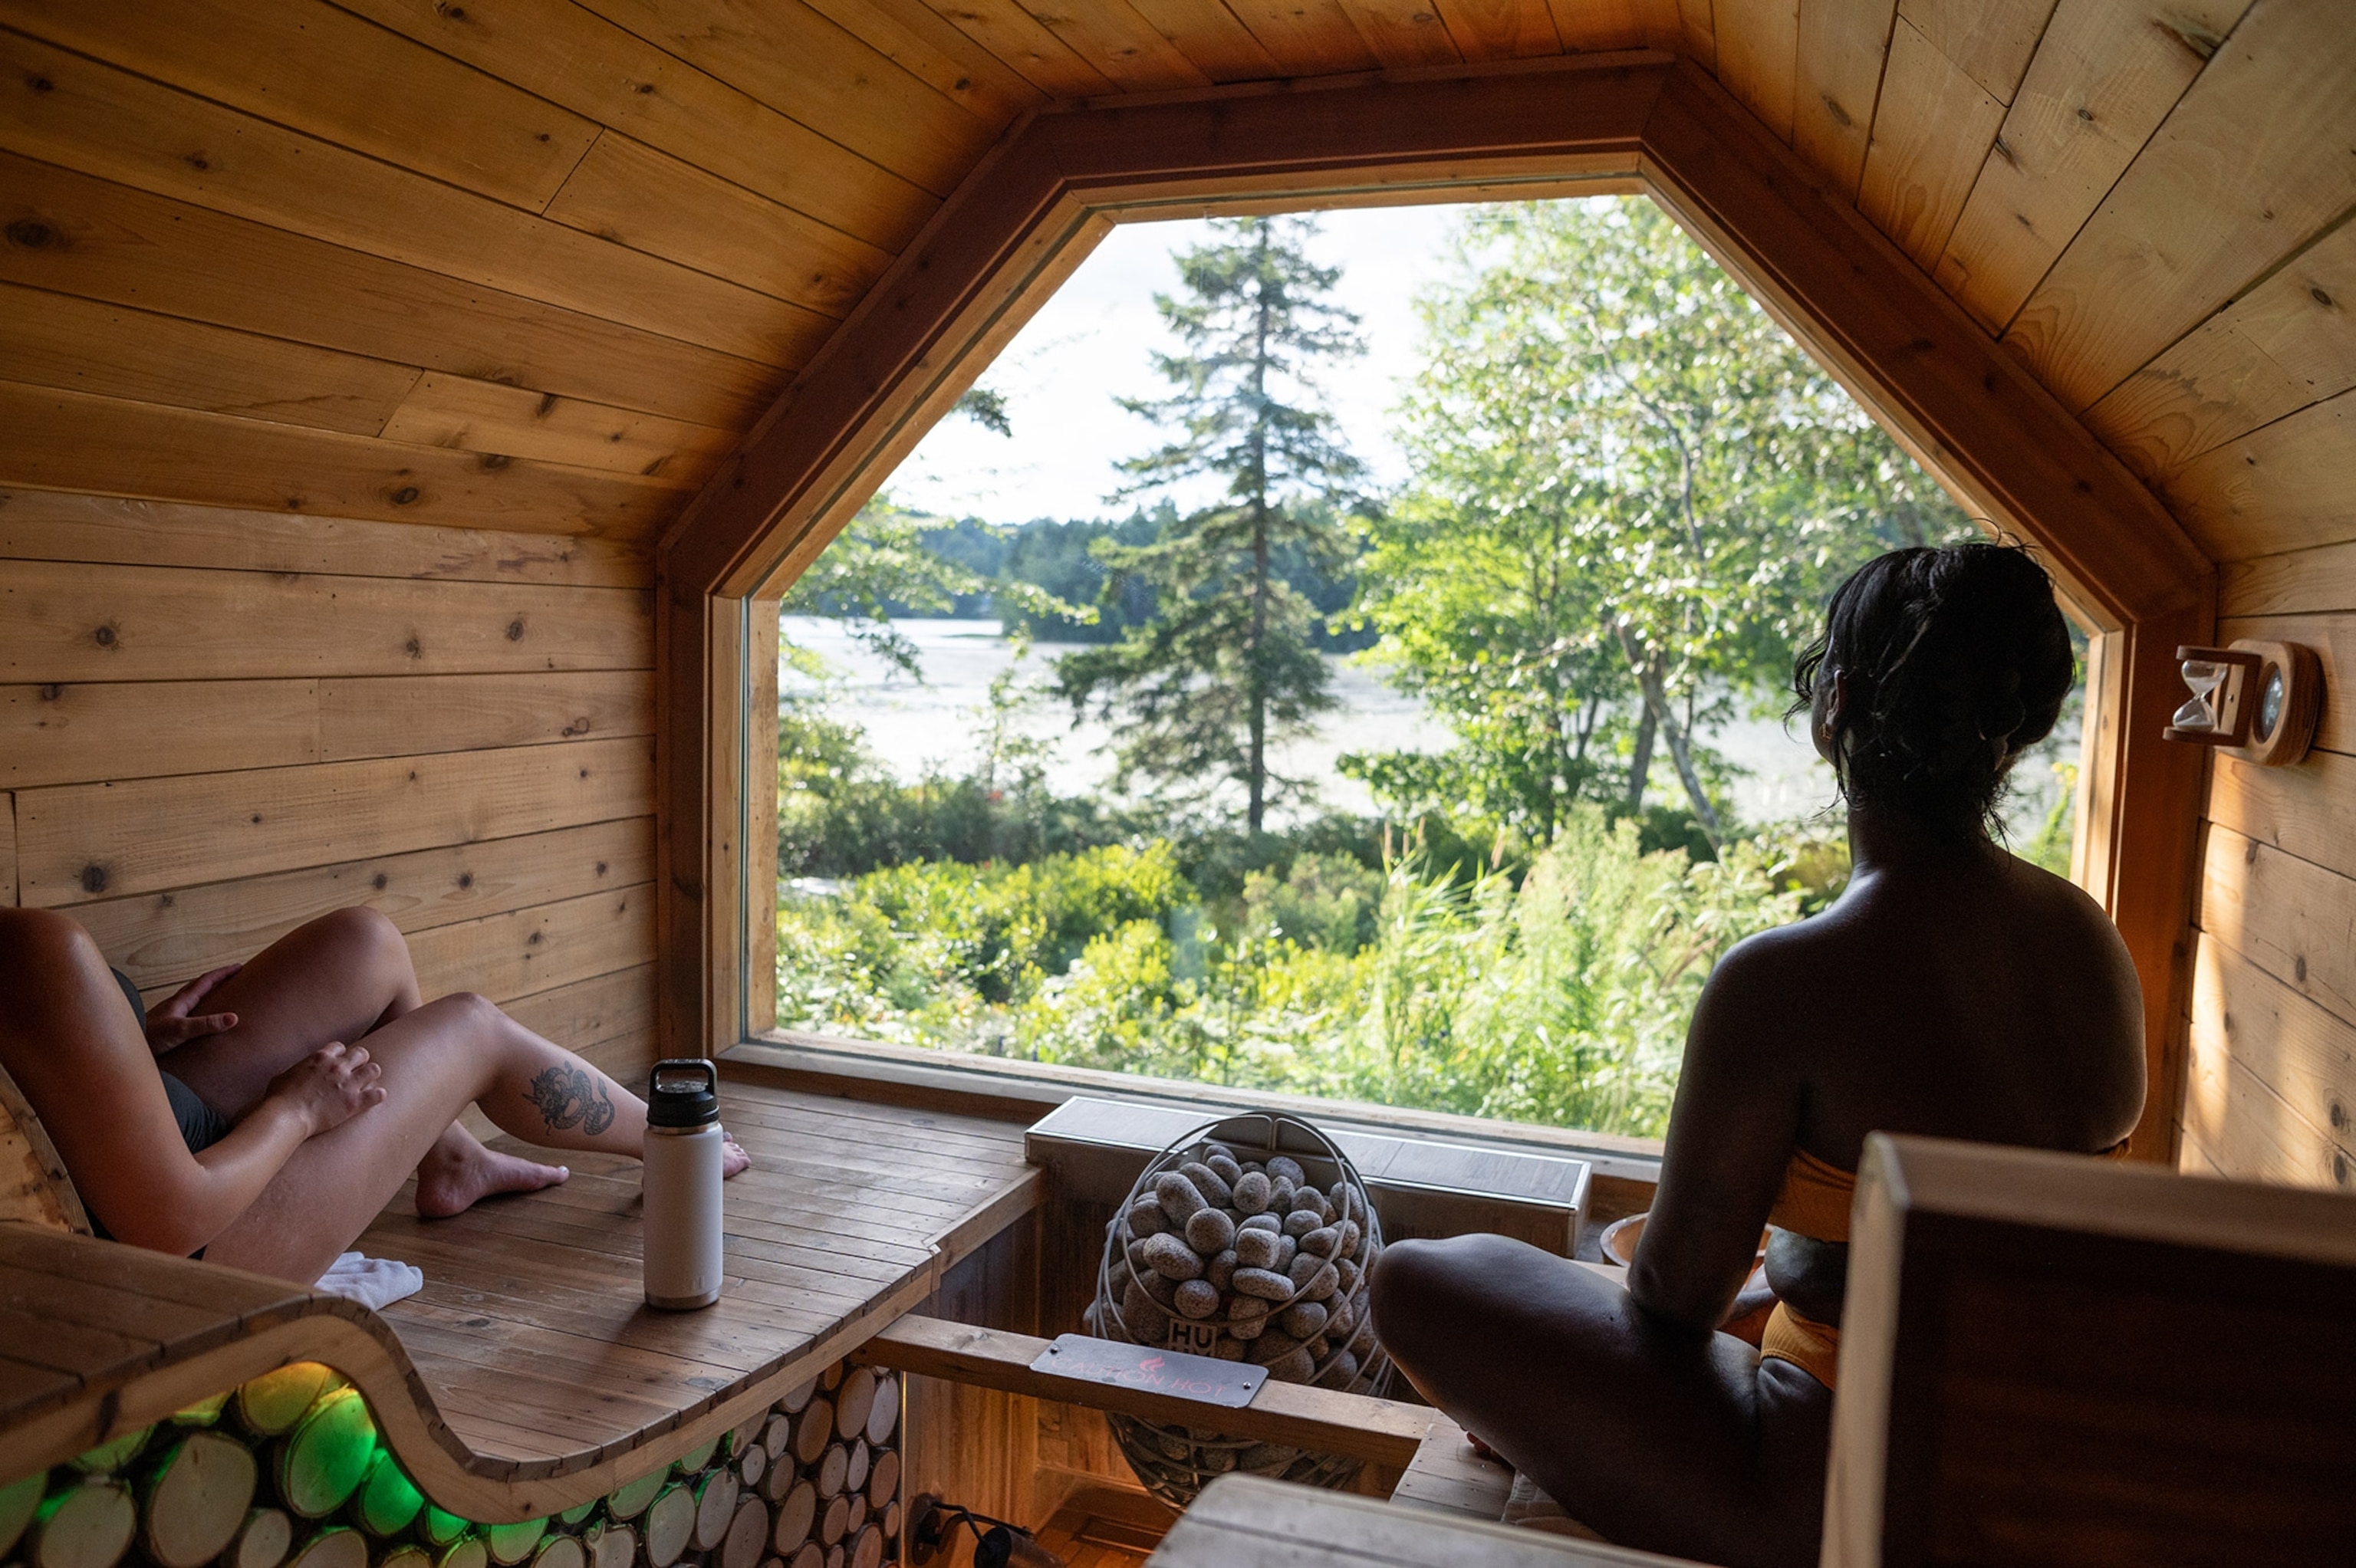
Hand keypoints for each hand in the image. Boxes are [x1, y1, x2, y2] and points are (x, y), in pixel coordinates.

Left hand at [144, 964, 240, 1055]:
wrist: (124, 1049)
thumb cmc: (148, 1038)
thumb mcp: (181, 1030)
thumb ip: (206, 1024)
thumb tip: (234, 1017)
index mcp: (181, 1001)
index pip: (206, 981)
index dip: (223, 973)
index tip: (239, 967)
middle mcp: (175, 1005)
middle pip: (199, 985)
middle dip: (217, 979)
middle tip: (233, 976)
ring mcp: (169, 1014)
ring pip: (191, 997)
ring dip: (207, 991)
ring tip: (220, 993)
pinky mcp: (166, 1026)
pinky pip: (187, 1010)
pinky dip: (198, 1007)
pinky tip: (198, 1017)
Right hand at [265, 1042, 385, 1135]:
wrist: (287, 1117)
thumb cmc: (279, 1099)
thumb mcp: (282, 1076)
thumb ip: (294, 1071)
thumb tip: (293, 1074)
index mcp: (320, 1058)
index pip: (340, 1047)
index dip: (340, 1055)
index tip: (338, 1063)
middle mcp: (338, 1067)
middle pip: (361, 1054)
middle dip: (360, 1061)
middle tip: (356, 1071)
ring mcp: (348, 1084)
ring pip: (374, 1070)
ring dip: (371, 1076)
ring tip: (367, 1083)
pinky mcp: (355, 1102)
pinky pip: (378, 1094)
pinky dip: (378, 1095)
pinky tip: (375, 1097)